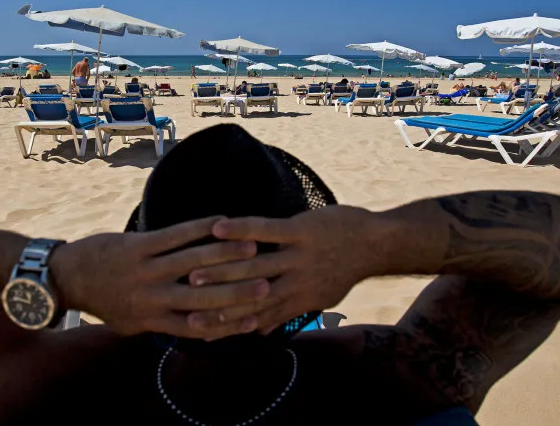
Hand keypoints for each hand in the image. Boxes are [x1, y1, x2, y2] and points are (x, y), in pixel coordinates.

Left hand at [49, 217, 270, 338]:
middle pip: (202, 297)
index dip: (229, 322)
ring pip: (193, 262)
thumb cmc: (102, 302)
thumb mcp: (130, 325)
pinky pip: (174, 235)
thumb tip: (198, 331)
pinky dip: (200, 228)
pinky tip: (221, 221)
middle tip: (267, 283)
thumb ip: (162, 326)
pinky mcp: (138, 245)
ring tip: (254, 248)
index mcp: (152, 320)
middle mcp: (151, 298)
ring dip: (226, 254)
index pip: (198, 327)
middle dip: (237, 290)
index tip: (257, 317)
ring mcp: (145, 269)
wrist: (66, 277)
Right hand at [185, 206, 395, 333]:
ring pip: (253, 266)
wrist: (377, 244)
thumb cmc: (343, 271)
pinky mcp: (302, 232)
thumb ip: (286, 313)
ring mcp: (298, 257)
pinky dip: (241, 230)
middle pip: (249, 295)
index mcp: (297, 302)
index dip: (224, 323)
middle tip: (182, 302)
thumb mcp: (318, 299)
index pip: (254, 316)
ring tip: (189, 269)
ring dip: (220, 267)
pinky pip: (267, 231)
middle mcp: (296, 284)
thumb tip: (257, 332)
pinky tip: (218, 227)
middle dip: (215, 299)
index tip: (193, 328)